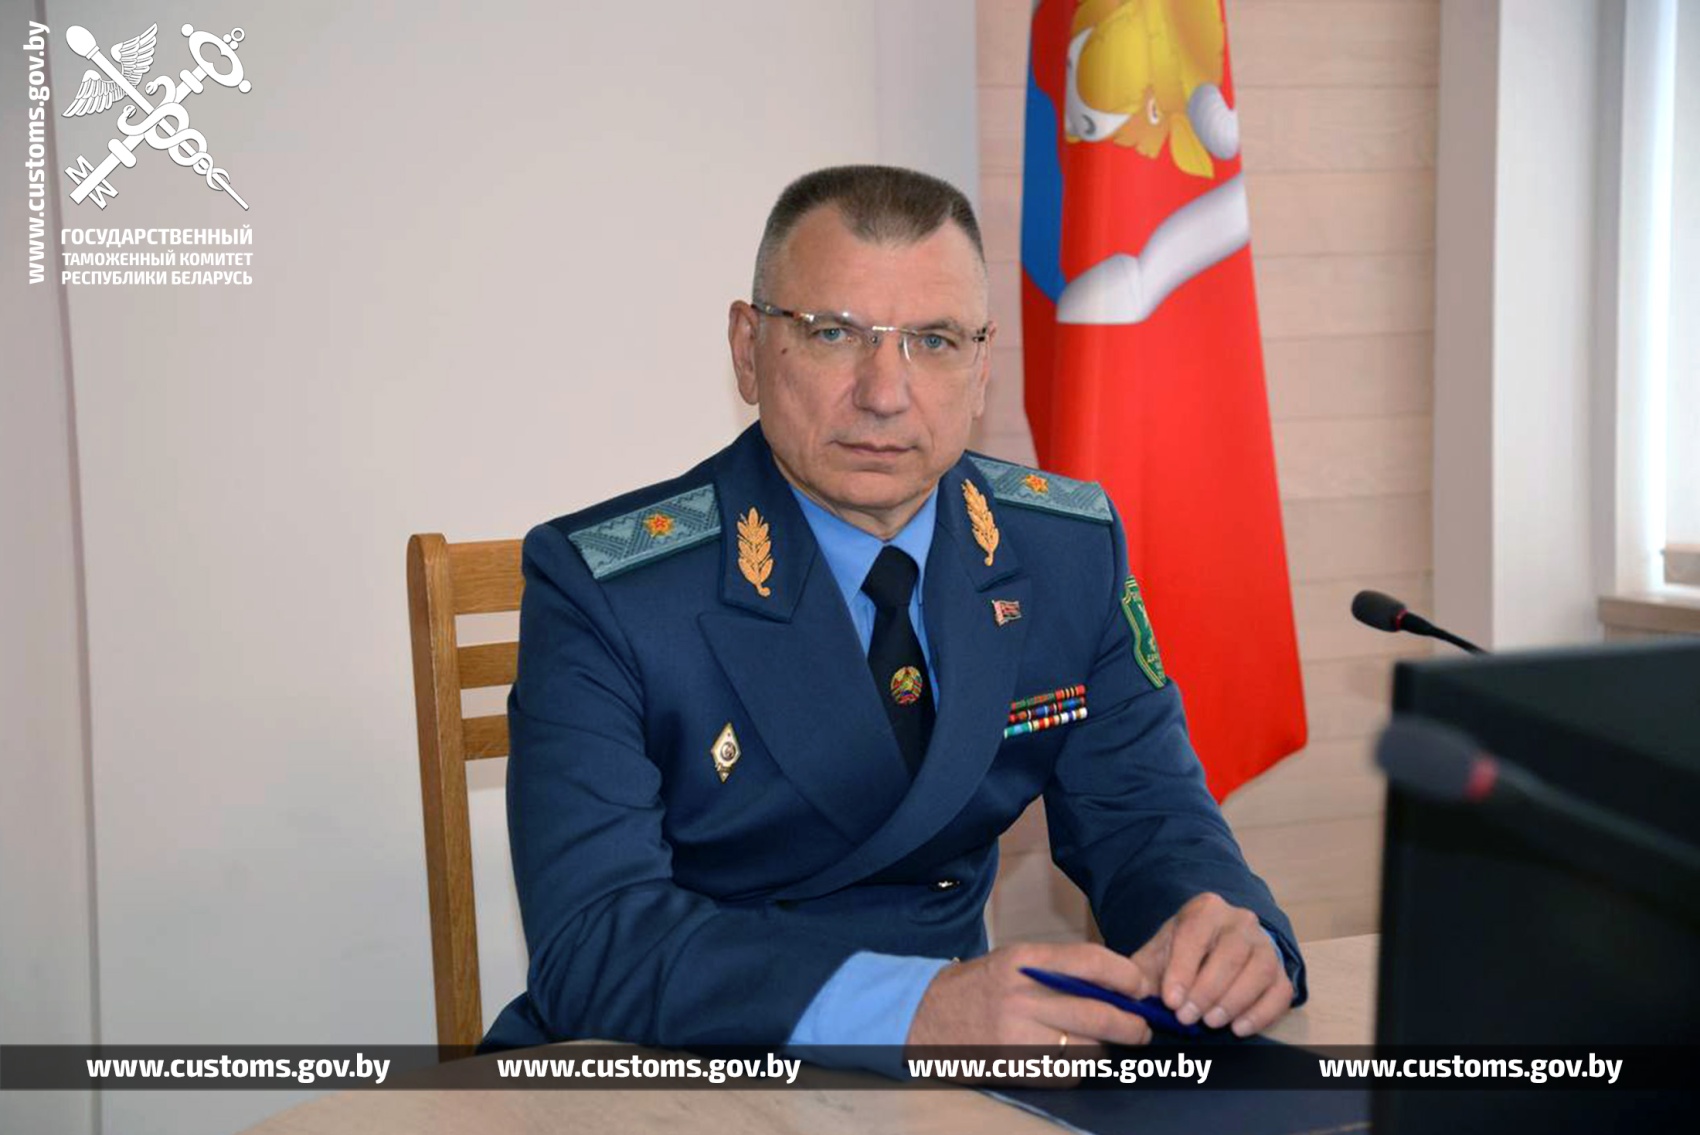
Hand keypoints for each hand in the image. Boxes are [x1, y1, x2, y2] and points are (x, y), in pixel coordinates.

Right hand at [906, 941, 1154, 1063]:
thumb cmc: (983, 985)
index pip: (1091, 962)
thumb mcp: (1016, 959)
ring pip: (1086, 1048)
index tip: (1140, 988)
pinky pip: (1066, 1072)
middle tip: (1141, 1029)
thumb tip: (1118, 984)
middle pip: (1098, 1013)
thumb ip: (1061, 967)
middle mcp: (1023, 996)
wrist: (929, 1016)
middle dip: (1131, 1025)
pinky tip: (1064, 1056)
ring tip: (1095, 1041)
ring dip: (1100, 1048)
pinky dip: (1074, 1068)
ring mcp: (1019, 1035)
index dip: (1125, 976)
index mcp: (1025, 960)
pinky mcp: (1017, 1067)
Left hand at [1130, 892, 1292, 1037]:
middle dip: (1208, 989)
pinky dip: (1262, 1013)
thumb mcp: (1159, 953)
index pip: (1195, 935)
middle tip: (1187, 1017)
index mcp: (1205, 909)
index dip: (1182, 969)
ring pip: (1260, 970)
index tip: (1170, 1000)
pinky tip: (1238, 1028)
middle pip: (1231, 953)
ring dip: (1235, 1001)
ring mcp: (1265, 945)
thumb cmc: (1183, 952)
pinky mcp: (1281, 971)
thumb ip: (1141, 972)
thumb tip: (1128, 994)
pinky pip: (1280, 992)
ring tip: (1211, 1022)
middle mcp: (1240, 921)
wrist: (1218, 946)